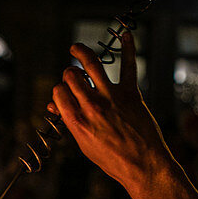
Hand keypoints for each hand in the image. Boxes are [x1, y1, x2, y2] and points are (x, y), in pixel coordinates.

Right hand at [50, 33, 176, 191]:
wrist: (143, 165)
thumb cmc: (112, 158)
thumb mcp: (84, 144)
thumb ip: (70, 122)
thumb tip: (55, 106)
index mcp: (77, 122)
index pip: (58, 93)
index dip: (59, 91)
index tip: (63, 94)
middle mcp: (92, 106)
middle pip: (71, 76)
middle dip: (68, 74)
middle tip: (73, 77)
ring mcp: (112, 97)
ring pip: (91, 64)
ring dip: (81, 51)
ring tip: (75, 49)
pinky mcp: (131, 93)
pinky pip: (128, 65)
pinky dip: (128, 47)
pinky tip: (125, 33)